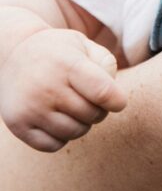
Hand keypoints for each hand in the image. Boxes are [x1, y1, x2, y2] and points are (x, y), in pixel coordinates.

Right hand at [0, 28, 126, 150]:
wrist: (13, 56)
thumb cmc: (59, 53)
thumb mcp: (83, 45)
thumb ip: (106, 63)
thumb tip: (113, 94)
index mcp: (67, 64)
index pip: (102, 92)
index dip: (117, 100)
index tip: (118, 101)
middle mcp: (46, 87)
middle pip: (91, 114)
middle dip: (99, 110)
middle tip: (90, 99)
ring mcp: (30, 108)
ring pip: (75, 132)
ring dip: (82, 124)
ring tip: (74, 107)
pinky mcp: (18, 125)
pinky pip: (53, 145)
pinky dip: (61, 137)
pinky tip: (57, 118)